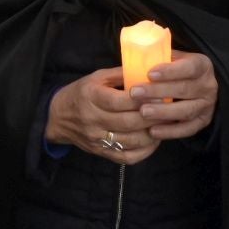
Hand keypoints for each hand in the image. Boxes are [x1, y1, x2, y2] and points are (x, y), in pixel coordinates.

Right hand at [44, 67, 159, 165]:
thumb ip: (121, 74)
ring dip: (153, 134)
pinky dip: (145, 151)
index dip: (143, 99)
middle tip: (170, 110)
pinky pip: (127, 157)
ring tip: (166, 125)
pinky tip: (154, 140)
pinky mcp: (101, 153)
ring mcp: (97, 139)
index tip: (160, 94)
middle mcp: (93, 120)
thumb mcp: (96, 77)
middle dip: (153, 116)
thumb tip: (147, 71)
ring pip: (131, 141)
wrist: (58, 117)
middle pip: (129, 122)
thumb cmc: (81, 93)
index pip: (121, 101)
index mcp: (91, 97)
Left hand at [128, 52, 218, 140]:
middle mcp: (208, 86)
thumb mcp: (170, 58)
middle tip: (135, 93)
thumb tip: (127, 63)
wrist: (195, 85)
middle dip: (158, 92)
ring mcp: (206, 106)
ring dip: (163, 112)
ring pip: (186, 111)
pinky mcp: (202, 122)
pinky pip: (187, 129)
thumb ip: (155, 59)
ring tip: (142, 112)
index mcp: (202, 65)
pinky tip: (152, 131)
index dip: (170, 71)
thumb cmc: (174, 69)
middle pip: (184, 89)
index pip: (189, 67)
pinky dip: (170, 131)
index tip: (149, 74)